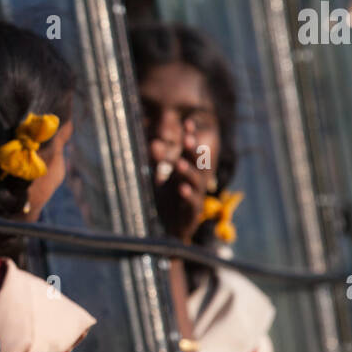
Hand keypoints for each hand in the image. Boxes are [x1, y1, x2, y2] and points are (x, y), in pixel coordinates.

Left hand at [153, 122, 212, 242]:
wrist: (170, 229)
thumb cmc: (168, 201)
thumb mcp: (159, 179)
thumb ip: (158, 163)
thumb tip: (154, 143)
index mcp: (187, 171)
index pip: (191, 151)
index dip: (191, 137)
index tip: (187, 122)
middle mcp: (194, 181)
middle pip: (198, 163)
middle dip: (192, 151)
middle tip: (186, 139)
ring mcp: (196, 196)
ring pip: (197, 182)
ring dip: (188, 171)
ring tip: (178, 163)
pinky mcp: (193, 213)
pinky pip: (193, 202)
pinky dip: (188, 195)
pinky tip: (182, 188)